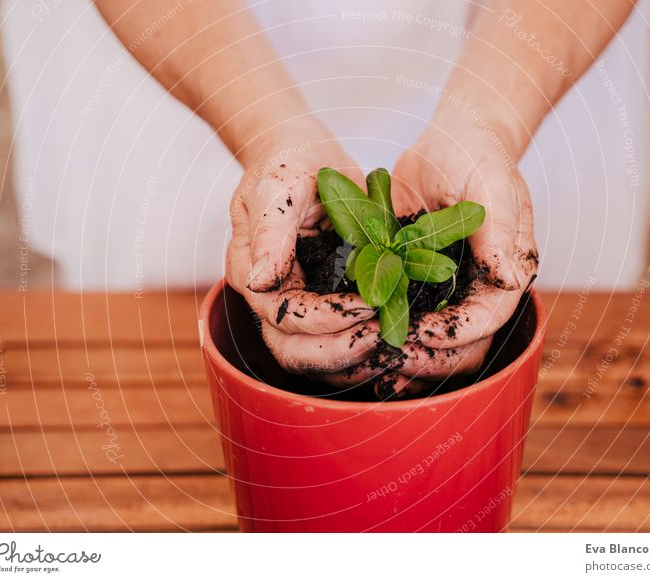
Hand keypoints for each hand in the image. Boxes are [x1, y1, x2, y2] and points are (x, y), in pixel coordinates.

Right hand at [226, 123, 380, 373]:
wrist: (305, 154)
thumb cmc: (287, 162)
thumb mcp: (278, 185)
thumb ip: (270, 231)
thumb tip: (260, 282)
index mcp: (252, 273)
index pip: (285, 317)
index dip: (326, 320)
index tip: (369, 306)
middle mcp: (272, 297)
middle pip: (295, 351)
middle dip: (341, 351)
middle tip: (385, 336)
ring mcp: (298, 302)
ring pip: (318, 355)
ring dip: (356, 358)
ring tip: (395, 341)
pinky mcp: (325, 301)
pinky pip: (341, 338)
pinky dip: (367, 344)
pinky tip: (397, 335)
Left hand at [327, 111, 537, 397]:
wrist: (449, 143)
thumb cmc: (479, 158)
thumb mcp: (492, 186)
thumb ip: (499, 230)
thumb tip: (508, 276)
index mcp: (503, 273)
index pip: (487, 318)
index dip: (457, 333)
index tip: (422, 333)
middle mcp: (474, 288)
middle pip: (460, 343)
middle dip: (429, 355)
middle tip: (393, 355)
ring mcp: (443, 287)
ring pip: (429, 339)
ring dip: (404, 353)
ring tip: (370, 358)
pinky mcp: (412, 279)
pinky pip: (400, 314)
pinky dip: (382, 328)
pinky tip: (356, 336)